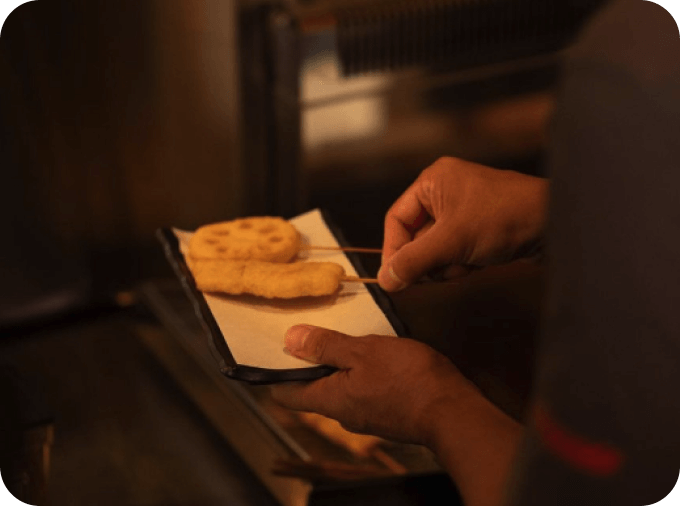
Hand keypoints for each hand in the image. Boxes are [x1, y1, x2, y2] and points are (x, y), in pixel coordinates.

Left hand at [270, 325, 477, 445]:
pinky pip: (363, 390)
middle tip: (313, 330)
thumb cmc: (407, 379)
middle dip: (310, 361)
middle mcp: (343, 414)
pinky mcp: (387, 412)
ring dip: (339, 364)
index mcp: (330, 400)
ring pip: (340, 387)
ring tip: (346, 335)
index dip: (275, 371)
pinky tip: (374, 351)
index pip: (286, 394)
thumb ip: (326, 346)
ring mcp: (366, 415)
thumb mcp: (363, 352)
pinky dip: (360, 371)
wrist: (453, 412)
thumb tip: (289, 339)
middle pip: (313, 389)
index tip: (276, 347)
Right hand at [378, 157, 547, 290]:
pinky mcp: (478, 228)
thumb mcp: (451, 242)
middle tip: (439, 270)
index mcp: (433, 182)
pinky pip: (453, 251)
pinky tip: (477, 263)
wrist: (556, 223)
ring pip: (434, 249)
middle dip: (426, 259)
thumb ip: (413, 261)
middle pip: (415, 237)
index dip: (393, 250)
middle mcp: (444, 192)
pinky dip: (460, 263)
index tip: (395, 278)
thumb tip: (385, 280)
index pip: (397, 219)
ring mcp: (463, 211)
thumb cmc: (504, 218)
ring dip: (445, 264)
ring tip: (465, 263)